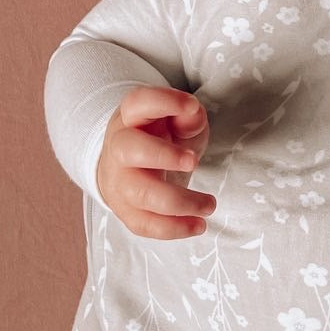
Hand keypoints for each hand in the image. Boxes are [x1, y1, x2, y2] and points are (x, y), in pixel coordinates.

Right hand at [95, 87, 215, 239]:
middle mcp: (119, 148)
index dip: (164, 101)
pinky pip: (144, 224)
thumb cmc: (161, 137)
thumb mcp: (177, 120)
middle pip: (130, 150)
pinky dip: (173, 229)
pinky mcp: (125, 210)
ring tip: (209, 205)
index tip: (192, 106)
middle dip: (163, 156)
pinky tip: (198, 226)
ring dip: (179, 203)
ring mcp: (119, 182)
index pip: (139, 103)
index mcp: (130, 118)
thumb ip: (188, 115)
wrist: (128, 166)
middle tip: (194, 162)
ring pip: (140, 194)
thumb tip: (192, 112)